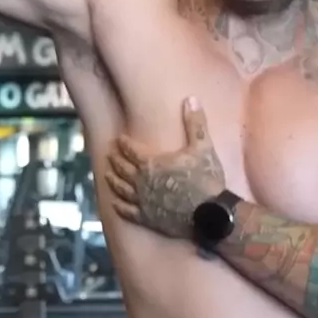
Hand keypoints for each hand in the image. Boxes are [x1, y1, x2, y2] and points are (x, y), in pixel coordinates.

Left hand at [105, 96, 225, 238]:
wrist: (210, 215)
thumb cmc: (206, 179)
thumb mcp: (203, 146)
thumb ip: (195, 122)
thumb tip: (191, 98)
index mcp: (151, 163)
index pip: (130, 150)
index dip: (123, 144)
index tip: (119, 139)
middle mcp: (141, 182)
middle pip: (122, 169)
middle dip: (115, 160)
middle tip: (110, 154)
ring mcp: (142, 202)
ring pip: (121, 189)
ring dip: (113, 181)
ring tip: (107, 175)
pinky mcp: (147, 219)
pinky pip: (127, 212)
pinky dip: (118, 206)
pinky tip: (114, 203)